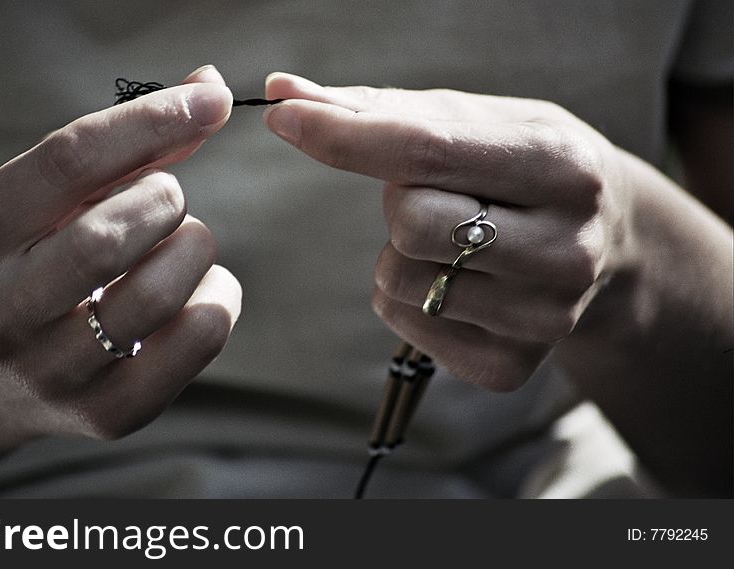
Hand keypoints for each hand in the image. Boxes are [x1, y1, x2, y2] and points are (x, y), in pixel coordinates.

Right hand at [0, 65, 241, 440]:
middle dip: (164, 200)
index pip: (65, 163)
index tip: (210, 101)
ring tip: (182, 244)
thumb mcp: (37, 205)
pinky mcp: (104, 415)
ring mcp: (47, 373)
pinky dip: (217, 299)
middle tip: (167, 200)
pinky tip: (197, 291)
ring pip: (157, 294)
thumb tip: (207, 88)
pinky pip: (196, 342)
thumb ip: (118, 151)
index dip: (148, 122)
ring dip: (195, 248)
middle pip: (108, 237)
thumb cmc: (22, 265)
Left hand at [263, 73, 635, 390]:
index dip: (343, 136)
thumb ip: (380, 109)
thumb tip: (283, 94)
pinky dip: (406, 296)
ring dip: (399, 251)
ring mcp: (544, 318)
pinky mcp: (510, 367)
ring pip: (398, 277)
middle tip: (437, 194)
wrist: (611, 245)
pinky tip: (458, 281)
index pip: (427, 150)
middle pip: (409, 222)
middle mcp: (567, 248)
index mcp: (563, 166)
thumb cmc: (527, 168)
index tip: (283, 119)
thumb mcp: (479, 120)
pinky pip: (402, 322)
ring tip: (454, 240)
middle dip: (397, 200)